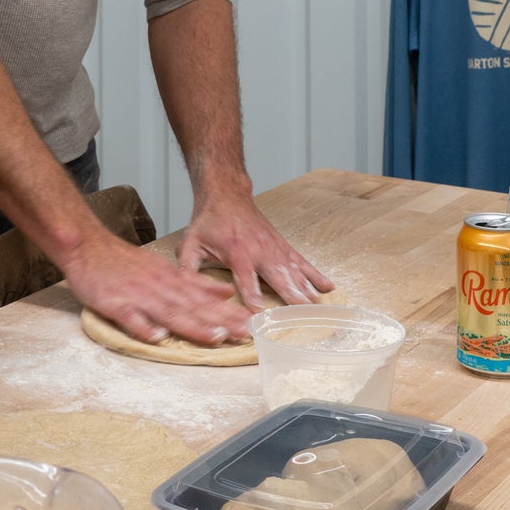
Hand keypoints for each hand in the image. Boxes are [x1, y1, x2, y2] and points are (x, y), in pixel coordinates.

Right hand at [60, 231, 251, 345]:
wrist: (88, 246)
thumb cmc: (126, 262)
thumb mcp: (165, 267)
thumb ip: (195, 281)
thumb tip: (227, 291)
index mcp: (173, 280)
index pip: (205, 299)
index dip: (229, 313)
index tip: (252, 324)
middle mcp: (160, 288)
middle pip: (194, 307)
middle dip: (221, 322)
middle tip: (245, 334)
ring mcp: (138, 296)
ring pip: (169, 312)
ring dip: (193, 325)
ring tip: (215, 337)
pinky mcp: (115, 304)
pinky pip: (130, 318)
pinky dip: (144, 327)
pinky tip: (157, 337)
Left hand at [177, 185, 333, 309]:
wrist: (227, 195)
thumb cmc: (208, 222)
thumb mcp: (190, 243)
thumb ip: (186, 267)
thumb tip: (182, 290)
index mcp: (237, 252)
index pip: (245, 278)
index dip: (251, 295)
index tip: (259, 313)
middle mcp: (259, 250)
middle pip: (278, 276)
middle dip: (291, 296)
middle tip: (303, 315)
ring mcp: (274, 248)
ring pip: (294, 271)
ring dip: (307, 289)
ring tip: (319, 307)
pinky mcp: (282, 245)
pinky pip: (301, 261)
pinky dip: (315, 274)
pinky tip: (328, 287)